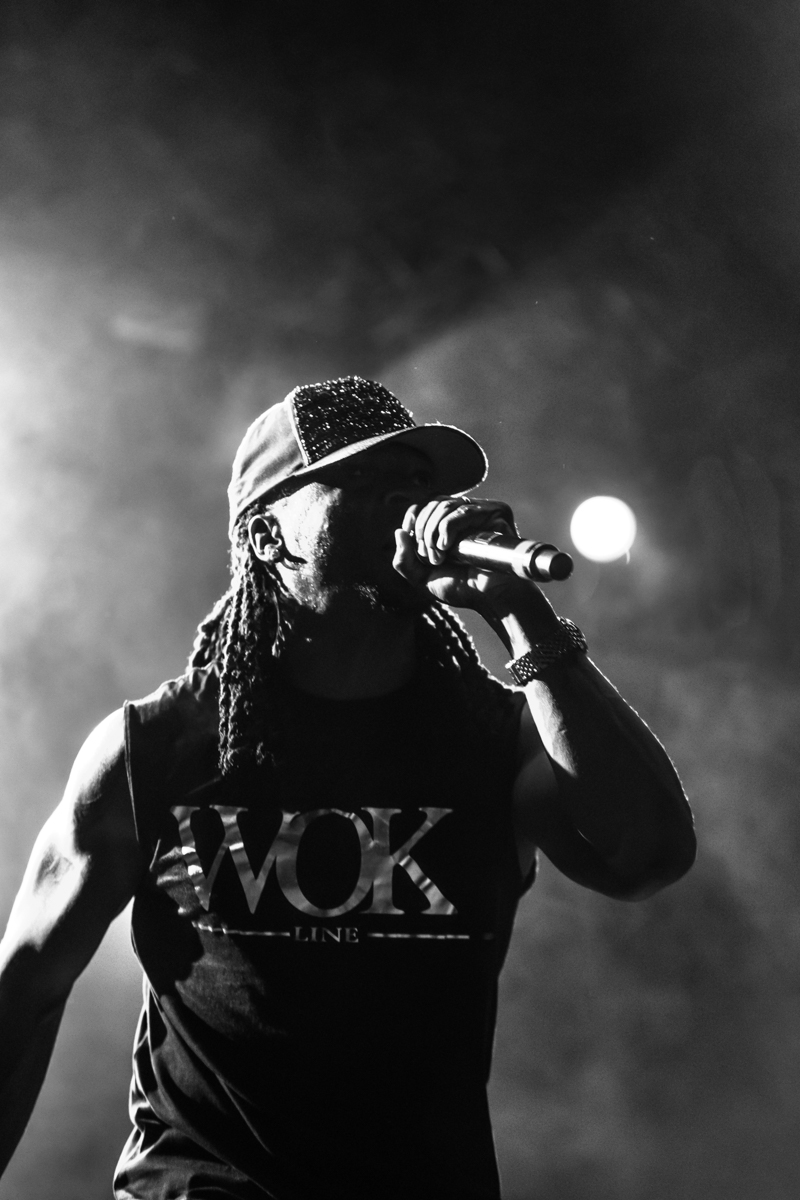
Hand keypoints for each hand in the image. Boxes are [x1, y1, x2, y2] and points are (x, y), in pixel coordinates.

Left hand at [392, 495, 531, 610]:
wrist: (490, 598)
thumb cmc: (463, 589)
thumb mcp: (423, 578)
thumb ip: (404, 560)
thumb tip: (398, 531)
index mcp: (449, 525)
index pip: (425, 506)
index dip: (414, 519)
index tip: (413, 540)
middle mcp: (465, 515)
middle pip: (432, 504)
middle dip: (423, 531)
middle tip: (430, 558)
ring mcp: (480, 512)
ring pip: (444, 505)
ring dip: (433, 533)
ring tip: (439, 557)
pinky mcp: (494, 513)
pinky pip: (462, 511)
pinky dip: (447, 528)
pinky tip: (447, 547)